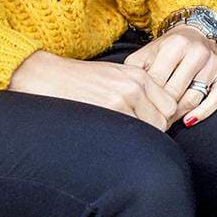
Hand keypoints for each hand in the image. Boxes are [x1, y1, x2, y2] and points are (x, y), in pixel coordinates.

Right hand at [8, 50, 180, 129]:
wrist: (47, 75)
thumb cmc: (79, 78)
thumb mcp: (115, 75)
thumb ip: (138, 90)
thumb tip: (153, 116)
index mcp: (140, 76)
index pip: (169, 106)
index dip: (161, 120)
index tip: (149, 126)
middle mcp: (135, 87)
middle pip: (163, 120)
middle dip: (153, 131)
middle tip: (135, 136)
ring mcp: (123, 99)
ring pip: (149, 130)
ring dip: (139, 138)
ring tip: (122, 138)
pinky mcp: (109, 111)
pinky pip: (130, 133)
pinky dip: (126, 141)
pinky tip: (112, 139)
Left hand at [125, 25, 216, 127]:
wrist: (197, 31)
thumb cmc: (168, 48)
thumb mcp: (148, 53)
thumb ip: (135, 70)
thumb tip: (128, 96)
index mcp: (175, 44)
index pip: (157, 82)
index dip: (146, 99)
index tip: (139, 110)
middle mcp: (198, 51)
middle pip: (175, 92)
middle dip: (161, 110)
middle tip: (152, 120)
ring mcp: (214, 61)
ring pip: (193, 98)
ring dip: (178, 114)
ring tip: (166, 120)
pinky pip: (216, 99)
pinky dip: (202, 113)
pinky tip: (188, 120)